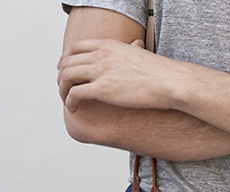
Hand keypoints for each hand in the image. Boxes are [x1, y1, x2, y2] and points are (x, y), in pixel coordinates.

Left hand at [57, 37, 174, 111]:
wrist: (168, 81)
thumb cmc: (159, 73)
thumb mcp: (139, 55)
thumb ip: (129, 52)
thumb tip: (133, 51)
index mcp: (108, 45)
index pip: (76, 47)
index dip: (67, 59)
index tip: (66, 70)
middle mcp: (101, 55)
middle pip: (68, 61)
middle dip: (61, 76)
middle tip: (63, 88)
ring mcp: (100, 71)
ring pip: (67, 76)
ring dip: (62, 89)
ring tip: (66, 100)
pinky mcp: (102, 89)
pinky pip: (75, 93)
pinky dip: (69, 101)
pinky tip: (73, 108)